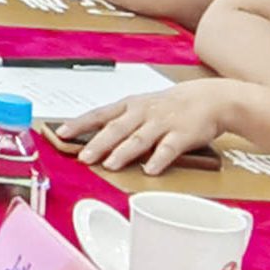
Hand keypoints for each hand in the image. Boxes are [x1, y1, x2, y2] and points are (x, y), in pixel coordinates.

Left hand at [65, 78, 244, 176]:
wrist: (209, 99)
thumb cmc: (169, 106)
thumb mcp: (141, 107)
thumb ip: (118, 122)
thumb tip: (89, 141)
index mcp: (129, 106)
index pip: (99, 114)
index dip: (79, 124)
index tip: (61, 134)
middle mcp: (143, 112)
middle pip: (116, 128)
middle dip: (98, 143)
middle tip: (83, 157)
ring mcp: (162, 123)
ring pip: (139, 138)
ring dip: (123, 152)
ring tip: (110, 164)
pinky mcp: (182, 134)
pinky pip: (169, 148)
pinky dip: (159, 159)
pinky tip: (150, 170)